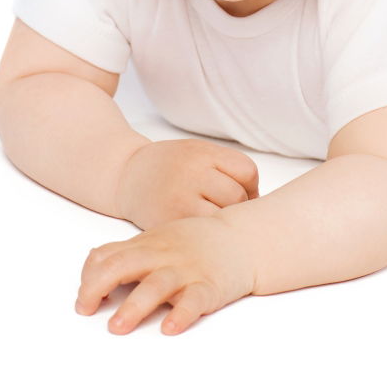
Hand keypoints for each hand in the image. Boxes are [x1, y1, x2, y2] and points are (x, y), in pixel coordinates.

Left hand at [74, 214, 255, 334]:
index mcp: (148, 244)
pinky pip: (194, 300)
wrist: (242, 239)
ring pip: (156, 285)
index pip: (108, 256)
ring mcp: (187, 270)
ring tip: (118, 326)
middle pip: (124, 265)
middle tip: (86, 309)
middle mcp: (164, 255)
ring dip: (134, 306)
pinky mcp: (210, 286)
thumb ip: (129, 252)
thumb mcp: (159, 239)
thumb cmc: (196, 242)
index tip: (84, 300)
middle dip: (98, 287)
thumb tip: (92, 266)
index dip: (89, 277)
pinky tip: (171, 327)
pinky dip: (182, 314)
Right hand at [115, 139, 259, 229]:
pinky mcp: (169, 223)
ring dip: (224, 223)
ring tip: (214, 220)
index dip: (250, 185)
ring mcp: (180, 200)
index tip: (243, 192)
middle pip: (236, 196)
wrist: (127, 175)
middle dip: (238, 206)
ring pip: (222, 218)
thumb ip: (225, 166)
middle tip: (227, 209)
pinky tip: (201, 231)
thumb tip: (259, 199)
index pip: (246, 171)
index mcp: (202, 152)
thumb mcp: (198, 150)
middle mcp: (192, 174)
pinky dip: (206, 235)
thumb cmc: (170, 165)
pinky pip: (201, 234)